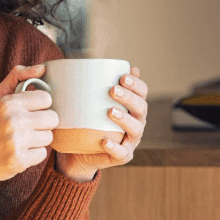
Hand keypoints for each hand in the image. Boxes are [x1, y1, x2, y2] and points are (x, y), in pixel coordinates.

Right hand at [0, 64, 58, 210]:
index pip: (46, 99)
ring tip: (21, 141)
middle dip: (42, 124)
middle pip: (52, 118)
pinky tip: (19, 153)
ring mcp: (16, 141)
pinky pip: (42, 154)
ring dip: (38, 140)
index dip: (40, 106)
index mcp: (8, 103)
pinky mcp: (20, 160)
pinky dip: (33, 155)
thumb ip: (17, 77)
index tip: (29, 111)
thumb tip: (42, 68)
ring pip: (49, 137)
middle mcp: (13, 120)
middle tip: (27, 127)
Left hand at [55, 66, 148, 182]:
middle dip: (129, 97)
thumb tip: (78, 63)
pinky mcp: (122, 156)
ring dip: (125, 119)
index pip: (141, 92)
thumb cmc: (85, 121)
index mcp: (131, 106)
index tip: (122, 76)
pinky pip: (122, 153)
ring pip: (135, 129)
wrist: (78, 151)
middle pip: (141, 108)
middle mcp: (136, 122)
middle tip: (112, 90)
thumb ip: (87, 85)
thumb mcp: (85, 102)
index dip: (136, 83)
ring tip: (110, 111)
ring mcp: (130, 140)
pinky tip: (105, 141)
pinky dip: (114, 147)